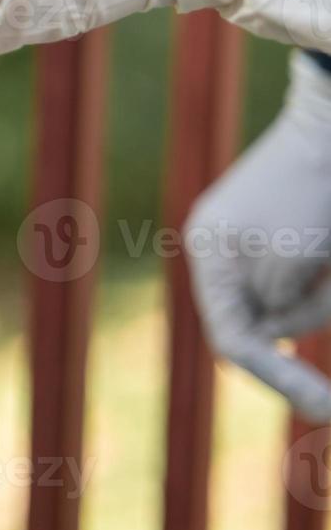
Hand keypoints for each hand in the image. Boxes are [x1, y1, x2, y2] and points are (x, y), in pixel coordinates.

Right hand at [186, 51, 330, 420]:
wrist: (330, 125)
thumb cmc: (310, 189)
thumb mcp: (291, 258)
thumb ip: (276, 304)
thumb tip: (271, 333)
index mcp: (211, 254)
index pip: (233, 337)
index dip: (275, 377)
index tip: (323, 404)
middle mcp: (224, 252)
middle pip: (262, 323)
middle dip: (308, 316)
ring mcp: (253, 244)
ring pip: (289, 304)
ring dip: (322, 297)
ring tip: (330, 252)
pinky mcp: (285, 237)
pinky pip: (302, 282)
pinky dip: (322, 282)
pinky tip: (327, 250)